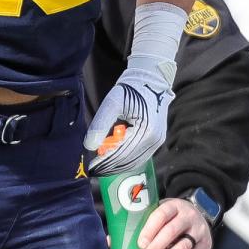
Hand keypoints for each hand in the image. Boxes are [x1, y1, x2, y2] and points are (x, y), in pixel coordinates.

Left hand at [84, 54, 175, 173]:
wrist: (152, 79)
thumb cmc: (131, 89)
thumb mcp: (112, 103)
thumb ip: (101, 124)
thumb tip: (90, 146)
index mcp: (146, 130)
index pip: (121, 153)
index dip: (105, 162)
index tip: (91, 167)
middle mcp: (155, 139)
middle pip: (129, 161)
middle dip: (110, 166)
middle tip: (95, 169)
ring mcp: (158, 141)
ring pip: (135, 161)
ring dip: (118, 165)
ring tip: (102, 164)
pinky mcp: (158, 140)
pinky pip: (140, 156)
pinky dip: (126, 159)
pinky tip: (114, 157)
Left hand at [138, 197, 212, 248]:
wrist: (199, 215)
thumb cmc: (171, 217)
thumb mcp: (160, 212)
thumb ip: (143, 223)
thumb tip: (114, 242)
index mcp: (174, 206)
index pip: (161, 215)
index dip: (150, 230)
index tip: (140, 244)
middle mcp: (189, 216)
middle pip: (172, 231)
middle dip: (156, 248)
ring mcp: (199, 230)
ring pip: (183, 247)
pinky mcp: (205, 245)